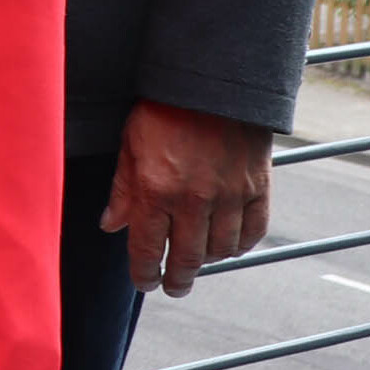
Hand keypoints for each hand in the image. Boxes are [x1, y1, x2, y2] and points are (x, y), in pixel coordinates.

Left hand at [102, 99, 275, 295]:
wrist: (213, 82)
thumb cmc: (164, 110)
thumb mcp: (130, 146)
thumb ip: (123, 191)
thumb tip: (111, 226)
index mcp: (156, 190)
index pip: (148, 249)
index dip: (145, 273)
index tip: (145, 283)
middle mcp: (194, 199)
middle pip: (187, 258)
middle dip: (178, 279)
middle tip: (174, 287)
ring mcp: (230, 195)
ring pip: (220, 249)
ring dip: (207, 261)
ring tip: (197, 261)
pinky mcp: (258, 188)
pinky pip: (252, 232)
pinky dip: (240, 245)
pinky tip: (228, 245)